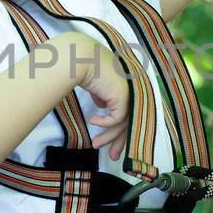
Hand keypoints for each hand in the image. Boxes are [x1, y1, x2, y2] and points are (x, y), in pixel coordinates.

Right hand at [67, 32, 133, 161]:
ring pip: (123, 122)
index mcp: (127, 85)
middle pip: (129, 121)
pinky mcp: (123, 96)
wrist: (81, 57)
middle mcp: (132, 89)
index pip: (127, 112)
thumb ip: (103, 95)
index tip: (109, 141)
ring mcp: (130, 92)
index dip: (119, 129)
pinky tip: (93, 121)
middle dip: (119, 140)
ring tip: (96, 144)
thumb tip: (102, 105)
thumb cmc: (84, 66)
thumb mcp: (96, 84)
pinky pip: (116, 118)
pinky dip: (104, 122)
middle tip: (113, 155)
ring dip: (109, 136)